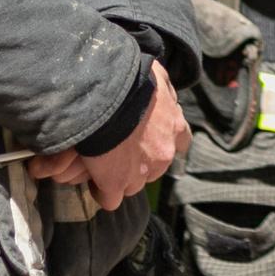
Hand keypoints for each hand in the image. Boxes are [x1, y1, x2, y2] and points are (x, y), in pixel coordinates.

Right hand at [29, 62, 190, 211]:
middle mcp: (164, 153)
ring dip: (122, 178)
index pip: (180, 143)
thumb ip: (166, 88)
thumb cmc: (132, 80)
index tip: (149, 139)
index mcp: (176, 127)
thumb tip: (167, 91)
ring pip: (133, 185)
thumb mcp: (159, 76)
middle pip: (155, 169)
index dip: (164, 142)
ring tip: (104, 165)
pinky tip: (94, 183)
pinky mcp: (115, 182)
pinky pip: (110, 199)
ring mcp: (141, 171)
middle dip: (142, 163)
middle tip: (122, 151)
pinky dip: (102, 193)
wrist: (107, 95)